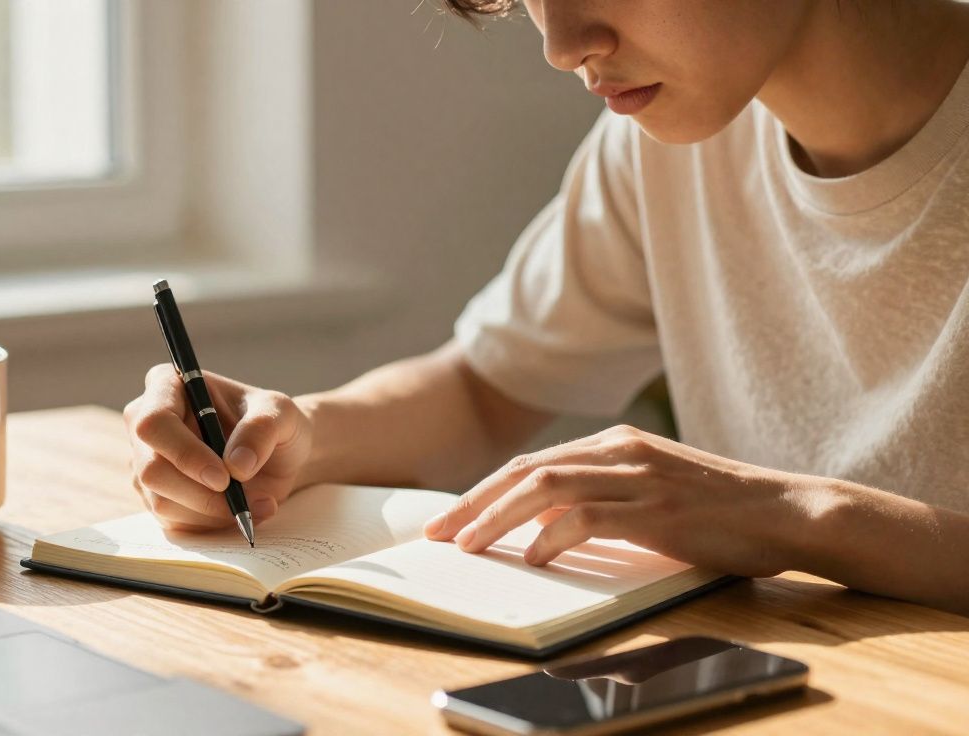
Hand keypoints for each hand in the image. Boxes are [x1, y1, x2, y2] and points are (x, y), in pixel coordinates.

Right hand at [123, 364, 312, 530]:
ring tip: (259, 502)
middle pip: (151, 469)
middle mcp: (146, 423)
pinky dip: (213, 523)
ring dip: (213, 511)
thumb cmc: (273, 423)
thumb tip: (236, 466)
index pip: (155, 423)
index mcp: (167, 386)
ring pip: (162, 501)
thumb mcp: (281, 414)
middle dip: (200, 493)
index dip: (184, 454)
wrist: (277, 455)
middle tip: (242, 499)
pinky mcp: (158, 495)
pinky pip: (175, 521)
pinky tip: (245, 511)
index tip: (223, 477)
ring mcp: (147, 462)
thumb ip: (262, 430)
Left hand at [423, 425, 820, 576]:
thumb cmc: (718, 511)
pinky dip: (552, 538)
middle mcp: (619, 451)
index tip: (449, 518)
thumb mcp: (650, 492)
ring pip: (545, 489)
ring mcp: (638, 476)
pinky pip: (588, 518)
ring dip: (497, 518)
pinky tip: (532, 558)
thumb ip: (600, 499)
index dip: (483, 491)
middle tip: (436, 533)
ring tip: (467, 546)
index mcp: (615, 444)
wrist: (788, 510)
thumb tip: (540, 528)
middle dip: (472, 502)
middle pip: (525, 471)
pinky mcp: (658, 509)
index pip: (531, 464)